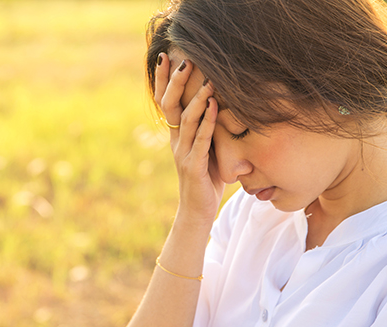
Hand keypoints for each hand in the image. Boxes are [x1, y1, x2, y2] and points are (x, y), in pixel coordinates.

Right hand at [155, 53, 225, 222]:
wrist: (197, 210)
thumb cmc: (206, 178)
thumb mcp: (207, 149)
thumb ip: (208, 128)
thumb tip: (222, 103)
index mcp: (177, 135)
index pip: (166, 102)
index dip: (163, 80)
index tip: (166, 57)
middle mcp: (175, 141)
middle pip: (170, 105)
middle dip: (175, 82)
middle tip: (183, 60)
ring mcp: (182, 152)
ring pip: (186, 119)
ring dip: (198, 98)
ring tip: (208, 80)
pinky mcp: (193, 165)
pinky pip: (200, 139)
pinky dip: (208, 121)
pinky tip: (216, 107)